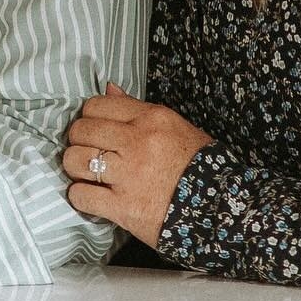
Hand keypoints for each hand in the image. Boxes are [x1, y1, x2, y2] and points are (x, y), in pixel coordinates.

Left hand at [63, 83, 213, 248]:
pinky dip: (80, 198)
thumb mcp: (176, 128)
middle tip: (87, 152)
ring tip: (86, 175)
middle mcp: (137, 143)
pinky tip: (91, 198)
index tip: (94, 131)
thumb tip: (109, 89)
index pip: (96, 105)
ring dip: (75, 168)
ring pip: (75, 160)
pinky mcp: (125, 208)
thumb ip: (138, 108)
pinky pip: (82, 196)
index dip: (89, 118)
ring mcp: (129, 176)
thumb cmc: (201, 168)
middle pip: (81, 131)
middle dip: (78, 141)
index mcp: (151, 119)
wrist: (225, 211)